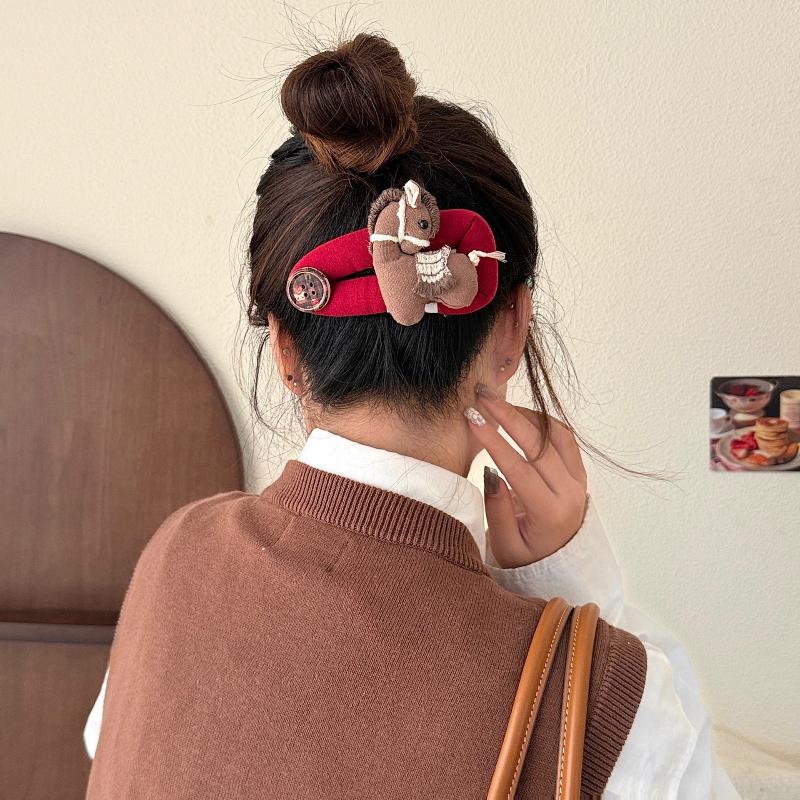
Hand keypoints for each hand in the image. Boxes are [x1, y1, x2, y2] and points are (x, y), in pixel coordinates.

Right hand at [464, 383, 588, 567]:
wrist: (560, 566)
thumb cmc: (526, 558)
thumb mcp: (506, 545)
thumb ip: (498, 510)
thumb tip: (490, 472)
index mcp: (551, 513)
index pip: (520, 468)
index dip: (494, 441)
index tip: (473, 419)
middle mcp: (571, 493)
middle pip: (540, 444)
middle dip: (508, 416)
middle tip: (483, 398)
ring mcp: (579, 480)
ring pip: (556, 434)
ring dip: (527, 415)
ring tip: (499, 405)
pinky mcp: (579, 473)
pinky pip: (564, 438)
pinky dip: (543, 422)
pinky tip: (520, 415)